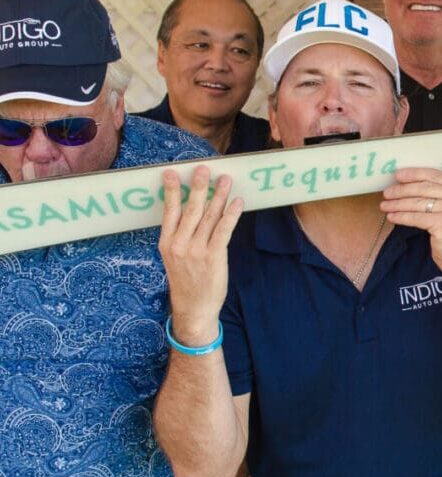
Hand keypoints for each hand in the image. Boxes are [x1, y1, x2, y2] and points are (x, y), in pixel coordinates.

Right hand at [159, 165, 243, 344]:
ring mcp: (197, 250)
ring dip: (219, 195)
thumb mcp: (174, 257)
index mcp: (167, 242)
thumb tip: (192, 209)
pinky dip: (231, 214)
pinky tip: (238, 202)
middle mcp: (180, 244)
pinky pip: (224, 230)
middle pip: (191, 209)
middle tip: (204, 168)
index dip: (170, 190)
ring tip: (225, 180)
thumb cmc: (186, 281)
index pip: (169, 211)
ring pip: (209, 216)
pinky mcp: (214, 256)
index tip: (172, 172)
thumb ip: (181, 235)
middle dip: (198, 186)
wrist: (194, 308)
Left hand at [382, 167, 441, 275]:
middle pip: (425, 188)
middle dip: (402, 189)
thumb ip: (438, 194)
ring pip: (418, 203)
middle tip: (387, 192)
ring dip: (398, 204)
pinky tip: (392, 217)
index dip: (414, 174)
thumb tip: (407, 182)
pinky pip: (416, 217)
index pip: (435, 175)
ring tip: (385, 205)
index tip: (398, 175)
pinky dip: (401, 217)